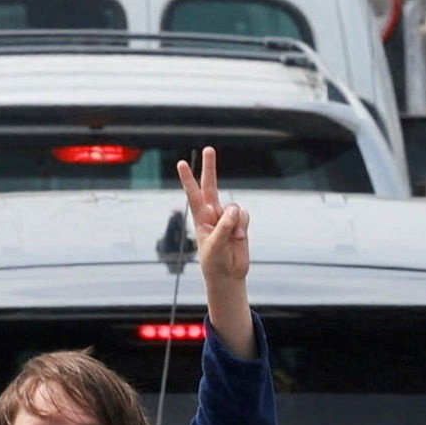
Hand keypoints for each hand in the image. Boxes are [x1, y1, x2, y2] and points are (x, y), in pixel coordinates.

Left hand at [176, 147, 248, 287]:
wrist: (228, 275)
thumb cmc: (214, 262)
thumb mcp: (215, 245)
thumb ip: (224, 226)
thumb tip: (234, 210)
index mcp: (200, 217)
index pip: (192, 194)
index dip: (188, 178)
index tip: (181, 163)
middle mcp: (213, 213)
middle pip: (211, 185)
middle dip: (210, 167)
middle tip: (208, 149)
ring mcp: (227, 217)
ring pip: (234, 206)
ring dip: (236, 221)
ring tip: (234, 238)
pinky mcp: (239, 223)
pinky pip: (244, 215)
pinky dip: (243, 225)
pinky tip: (239, 237)